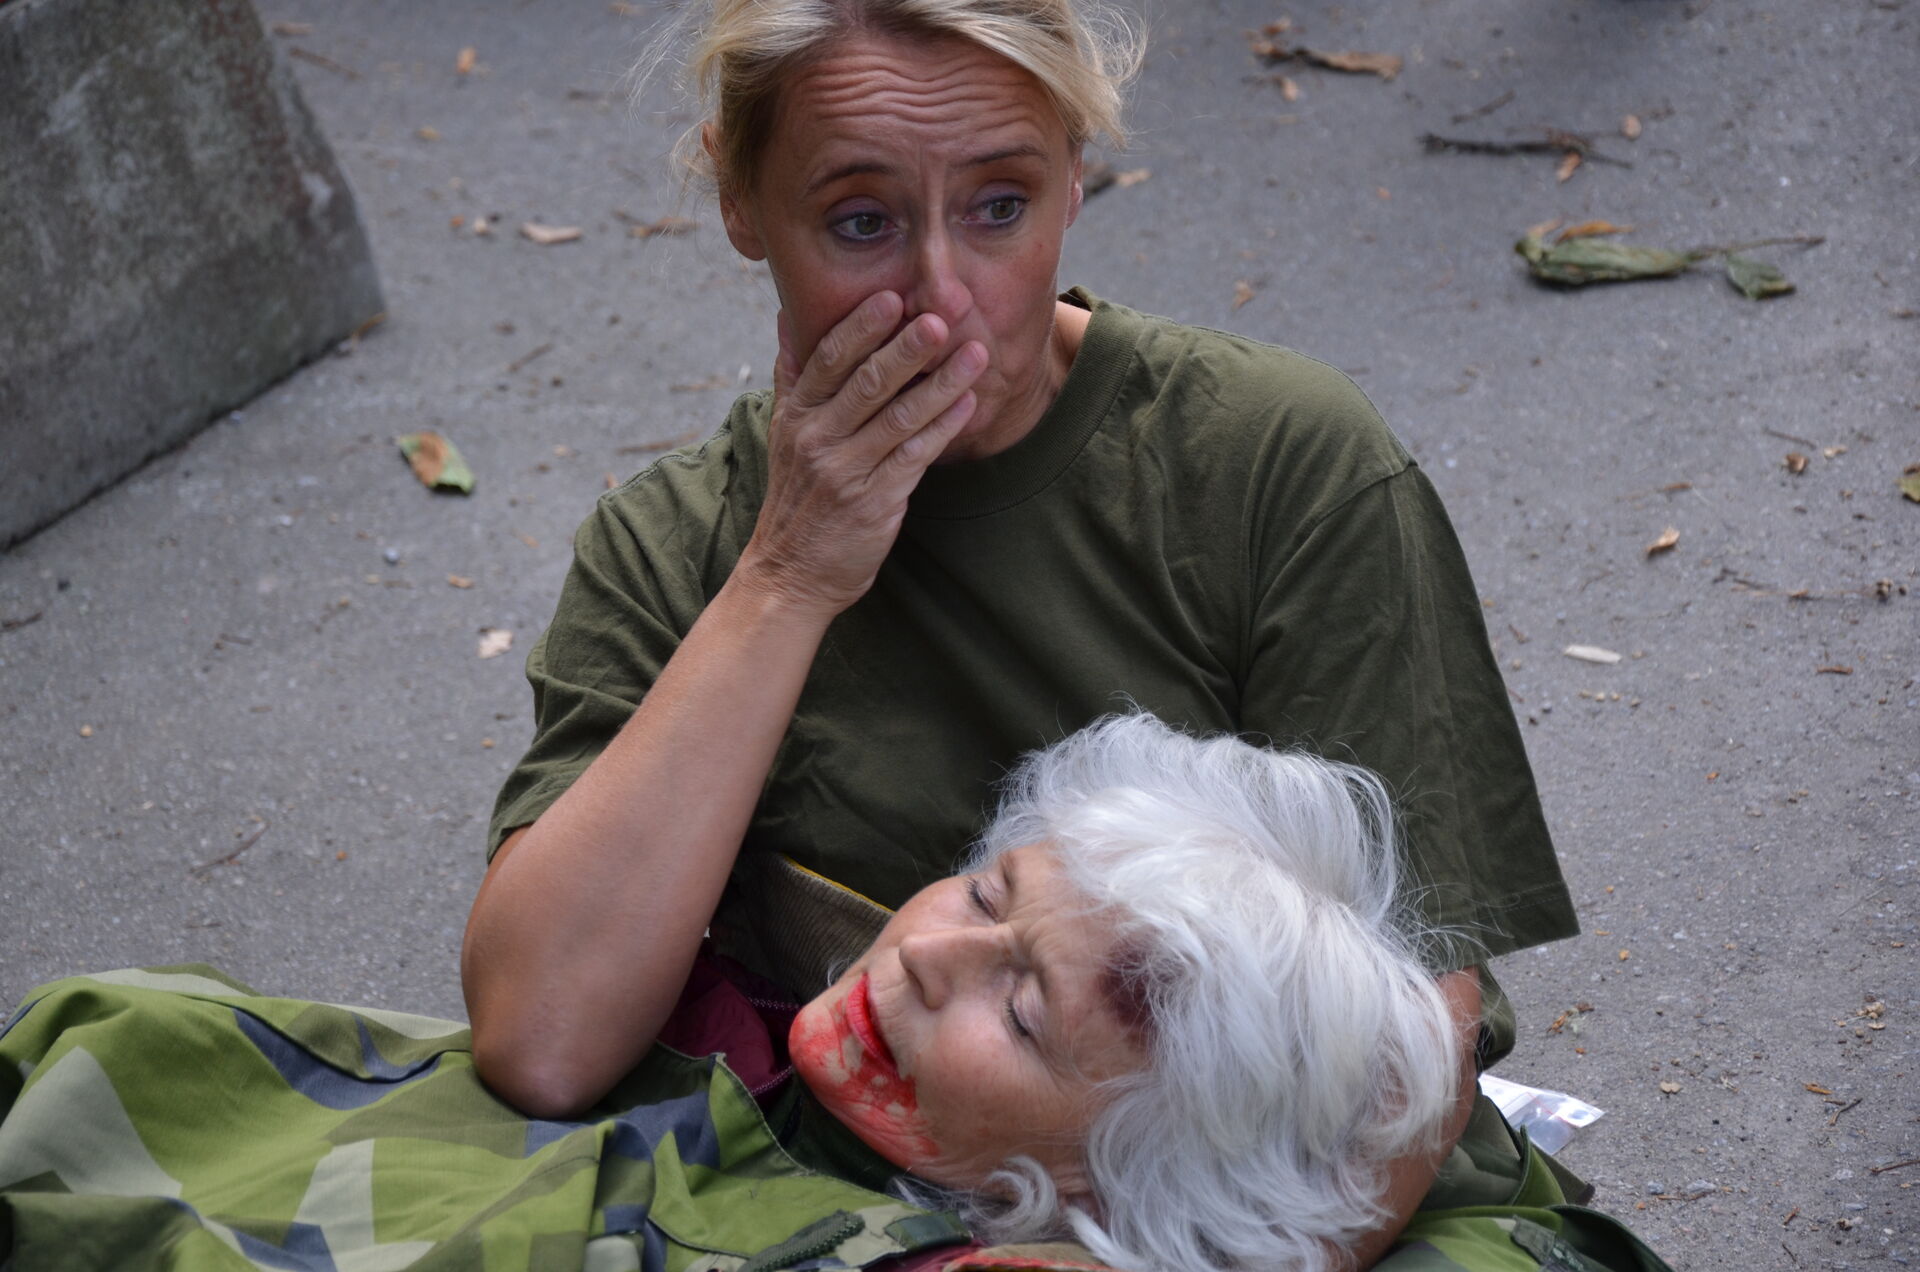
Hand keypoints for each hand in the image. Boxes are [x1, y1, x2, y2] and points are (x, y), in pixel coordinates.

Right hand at [738, 291, 986, 614]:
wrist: (789, 575)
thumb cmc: (795, 499)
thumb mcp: (782, 433)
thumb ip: (791, 376)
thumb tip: (790, 316)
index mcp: (796, 415)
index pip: (828, 360)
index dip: (861, 327)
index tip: (892, 296)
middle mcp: (817, 439)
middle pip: (866, 383)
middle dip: (906, 349)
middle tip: (940, 318)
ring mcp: (845, 471)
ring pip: (898, 418)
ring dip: (940, 384)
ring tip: (974, 354)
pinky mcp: (873, 502)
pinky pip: (914, 457)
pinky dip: (943, 428)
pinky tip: (969, 405)